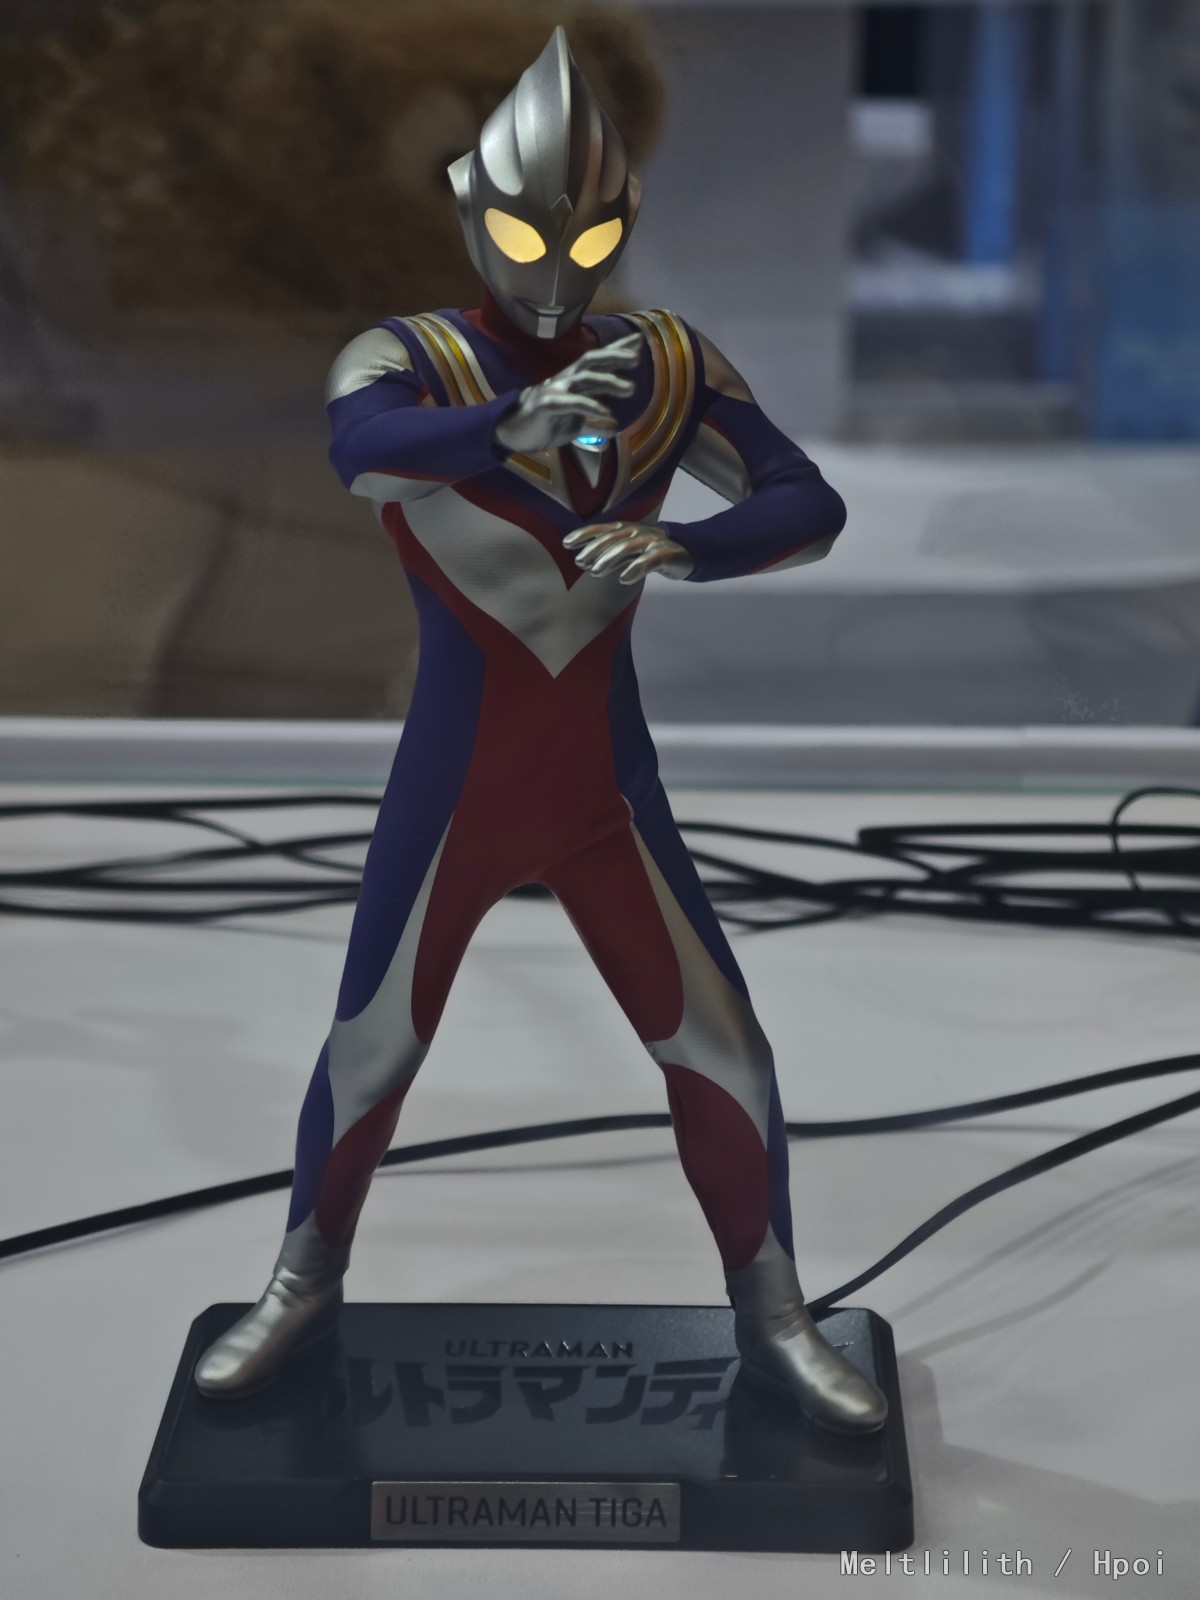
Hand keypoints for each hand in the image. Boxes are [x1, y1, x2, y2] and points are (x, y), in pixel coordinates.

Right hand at [493, 332, 641, 455]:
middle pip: (592, 360)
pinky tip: (607, 413)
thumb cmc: (546, 423)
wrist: (514, 433)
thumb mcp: (575, 424)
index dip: (617, 350)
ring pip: (585, 378)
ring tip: (631, 389)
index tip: (640, 342)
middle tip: (637, 358)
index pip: (598, 361)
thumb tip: (614, 427)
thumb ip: (594, 423)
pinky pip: (572, 403)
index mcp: (574, 381)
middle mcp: (567, 380)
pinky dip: (590, 406)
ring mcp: (556, 390)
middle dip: (615, 356)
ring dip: (609, 381)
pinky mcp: (547, 405)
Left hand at [563, 521, 693, 585]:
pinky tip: (624, 578)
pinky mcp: (667, 554)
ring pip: (628, 547)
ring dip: (609, 558)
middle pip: (613, 538)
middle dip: (594, 549)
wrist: (687, 554)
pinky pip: (650, 560)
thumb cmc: (652, 552)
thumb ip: (609, 552)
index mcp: (627, 529)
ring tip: (595, 572)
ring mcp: (653, 542)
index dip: (584, 534)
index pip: (602, 529)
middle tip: (579, 562)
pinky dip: (636, 568)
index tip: (566, 543)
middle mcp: (638, 532)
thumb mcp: (629, 549)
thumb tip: (583, 562)